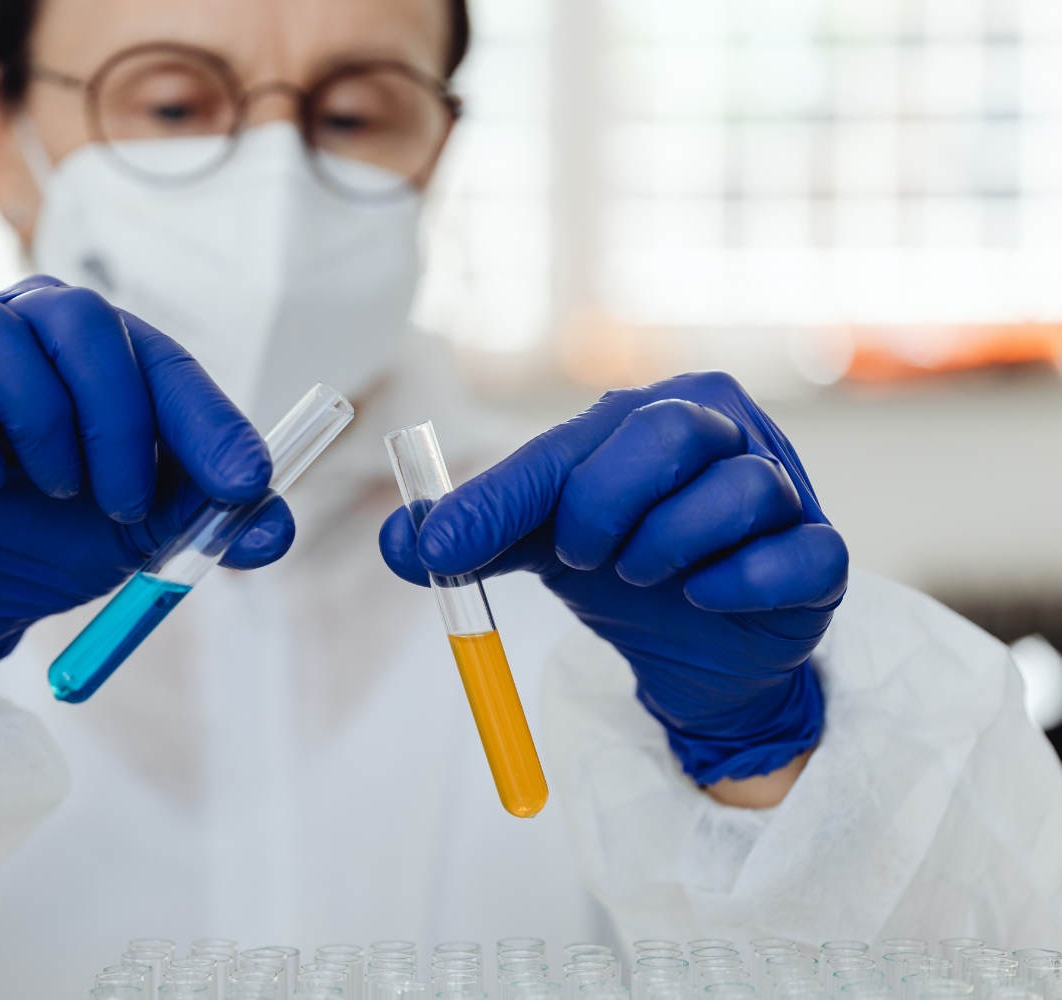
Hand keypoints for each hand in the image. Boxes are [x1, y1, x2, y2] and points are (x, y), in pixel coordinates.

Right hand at [0, 277, 293, 693]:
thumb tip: (277, 527)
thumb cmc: (67, 539)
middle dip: (116, 420)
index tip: (242, 485)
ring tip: (52, 490)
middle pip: (81, 319)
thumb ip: (214, 521)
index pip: (162, 360)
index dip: (207, 421)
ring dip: (41, 424)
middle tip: (123, 503)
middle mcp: (29, 332)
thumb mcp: (151, 534)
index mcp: (103, 354)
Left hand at [380, 371, 847, 784]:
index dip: (501, 500)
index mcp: (642, 414)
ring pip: (739, 489)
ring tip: (644, 577)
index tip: (444, 551)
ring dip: (670, 550)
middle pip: (668, 433)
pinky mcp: (822, 555)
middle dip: (606, 506)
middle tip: (585, 559)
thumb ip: (474, 538)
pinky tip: (708, 599)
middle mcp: (720, 429)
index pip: (568, 445)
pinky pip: (801, 556)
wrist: (698, 644)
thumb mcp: (536, 547)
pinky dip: (743, 584)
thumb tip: (402, 540)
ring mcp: (782, 487)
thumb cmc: (620, 567)